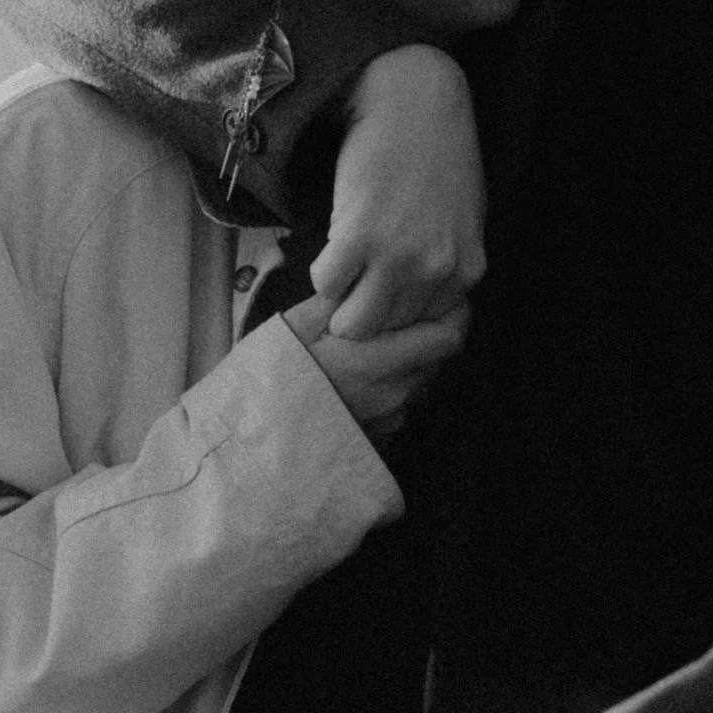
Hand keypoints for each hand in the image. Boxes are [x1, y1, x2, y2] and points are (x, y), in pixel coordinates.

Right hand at [282, 292, 467, 437]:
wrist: (256, 437)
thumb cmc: (272, 378)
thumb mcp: (297, 326)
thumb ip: (337, 299)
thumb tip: (362, 274)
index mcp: (378, 362)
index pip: (447, 337)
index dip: (455, 313)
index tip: (442, 297)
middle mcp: (393, 394)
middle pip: (438, 358)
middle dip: (429, 334)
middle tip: (402, 315)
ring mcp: (387, 419)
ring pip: (420, 382)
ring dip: (410, 362)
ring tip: (378, 347)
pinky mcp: (378, 437)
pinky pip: (400, 405)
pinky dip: (392, 388)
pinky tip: (363, 380)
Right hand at [313, 47, 485, 339]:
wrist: (415, 100)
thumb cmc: (436, 154)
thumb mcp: (461, 220)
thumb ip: (445, 266)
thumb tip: (414, 304)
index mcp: (466, 271)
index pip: (422, 329)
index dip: (394, 315)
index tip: (379, 296)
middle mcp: (436, 271)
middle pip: (388, 331)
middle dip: (365, 314)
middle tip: (353, 289)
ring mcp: (398, 257)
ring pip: (354, 322)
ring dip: (341, 302)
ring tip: (343, 271)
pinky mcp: (359, 237)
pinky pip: (327, 283)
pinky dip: (323, 271)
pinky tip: (334, 244)